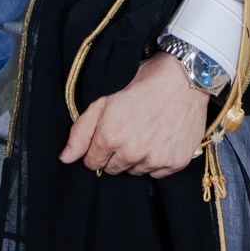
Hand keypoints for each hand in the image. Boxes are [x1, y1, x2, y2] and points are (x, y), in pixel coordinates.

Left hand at [60, 52, 208, 177]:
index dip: (97, 149)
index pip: (92, 163)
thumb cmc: (143, 82)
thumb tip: (65, 158)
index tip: (108, 135)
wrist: (184, 77)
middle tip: (129, 130)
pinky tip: (161, 138)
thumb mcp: (104, 99)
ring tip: (146, 131)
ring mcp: (156, 159)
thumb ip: (81, 131)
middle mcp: (132, 153)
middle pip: (113, 169)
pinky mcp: (175, 162)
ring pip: (135, 171)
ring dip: (137, 157)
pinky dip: (157, 160)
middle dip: (116, 154)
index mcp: (110, 137)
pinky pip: (157, 172)